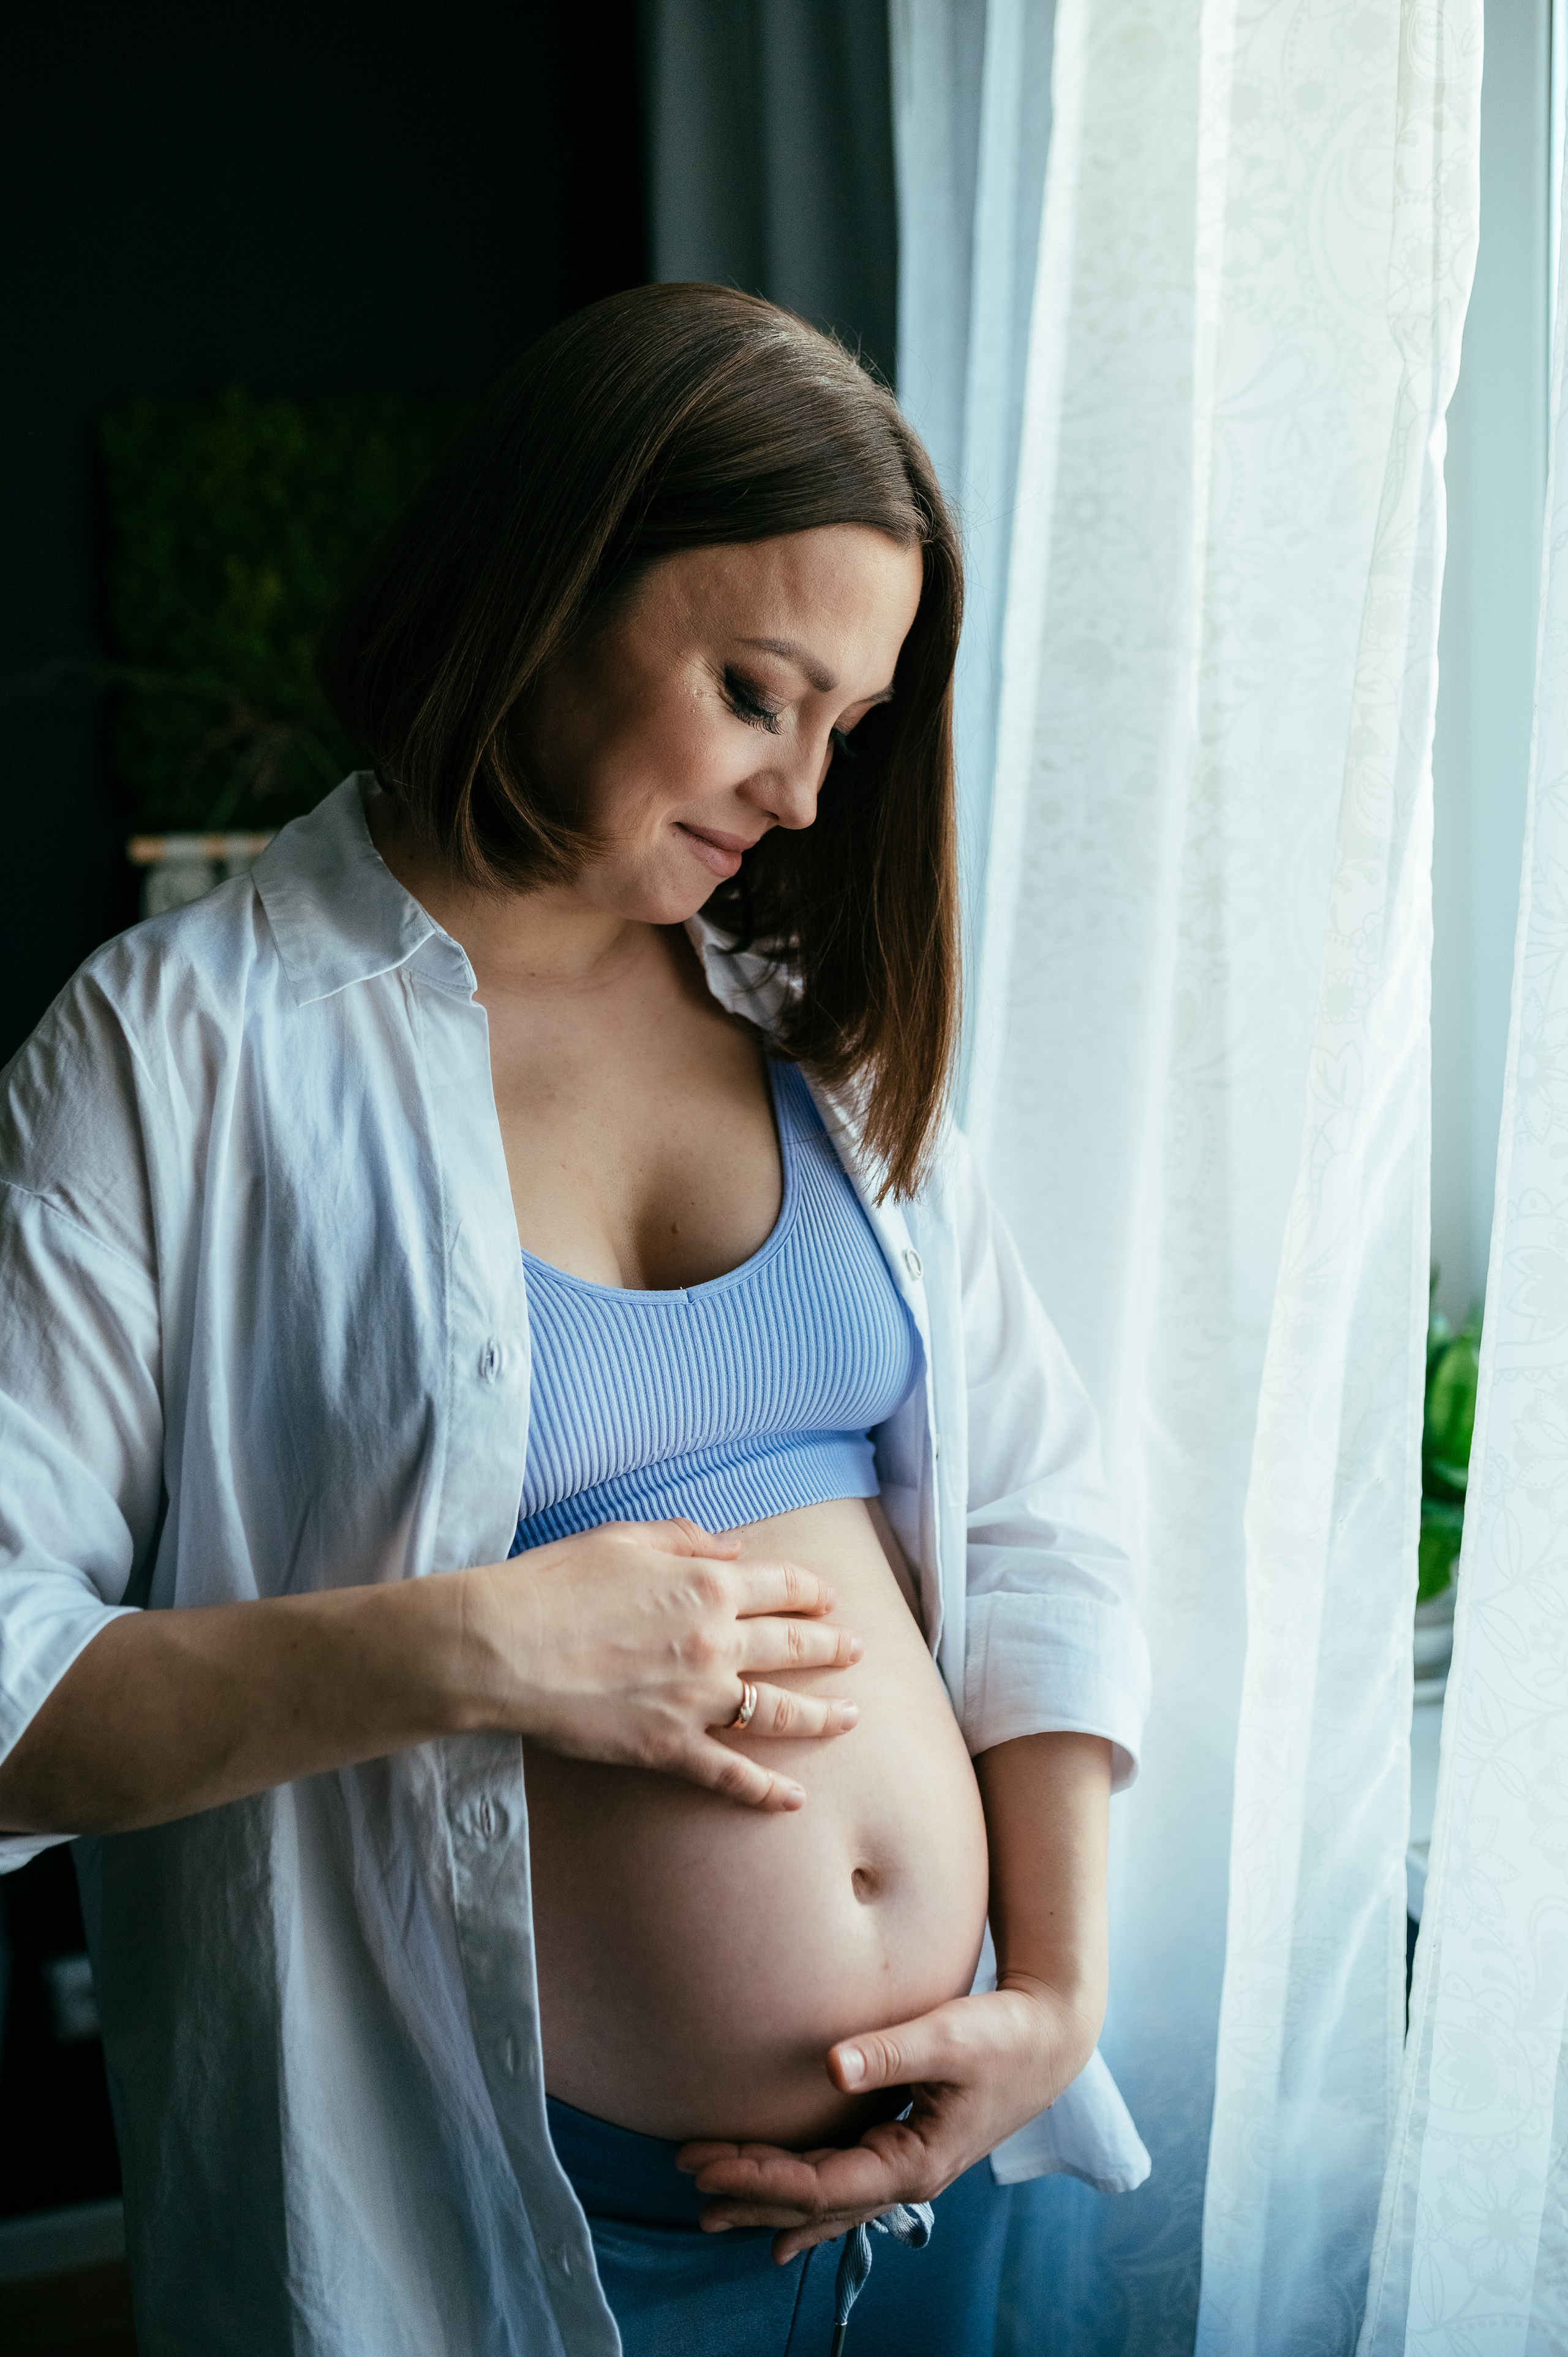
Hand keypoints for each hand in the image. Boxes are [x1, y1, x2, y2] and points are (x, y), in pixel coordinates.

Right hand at [476, 1517, 862, 1811]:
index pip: (783, 1586)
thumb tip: (734, 1547)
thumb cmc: (553, 1583)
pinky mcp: (669, 1747)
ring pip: (780, 1712)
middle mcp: (715, 1641)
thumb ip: (686, 1539)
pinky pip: (732, 1774)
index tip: (828, 1599)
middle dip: (833, 1649)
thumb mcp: (622, 1538)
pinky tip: (794, 1800)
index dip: (812, 1592)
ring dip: (822, 1716)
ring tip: (851, 1717)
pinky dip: (767, 1791)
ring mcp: (697, 1699)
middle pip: (795, 1647)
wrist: (501, 1647)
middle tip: (858, 1651)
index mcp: (707, 1584)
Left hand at [676, 1975, 1101, 2258]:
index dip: (759, 2177)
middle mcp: (905, 2177)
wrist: (1050, 2038)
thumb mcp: (949, 2036)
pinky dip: (806, 2203)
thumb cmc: (1004, 2035)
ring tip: (709, 2208)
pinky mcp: (905, 2146)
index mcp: (913, 2163)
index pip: (819, 2184)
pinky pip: (843, 2185)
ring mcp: (906, 2167)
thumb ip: (892, 2050)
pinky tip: (780, 2227)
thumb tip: (830, 2065)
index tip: (707, 2162)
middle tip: (687, 2175)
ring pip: (824, 2197)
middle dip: (748, 2190)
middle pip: (813, 2200)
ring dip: (767, 2200)